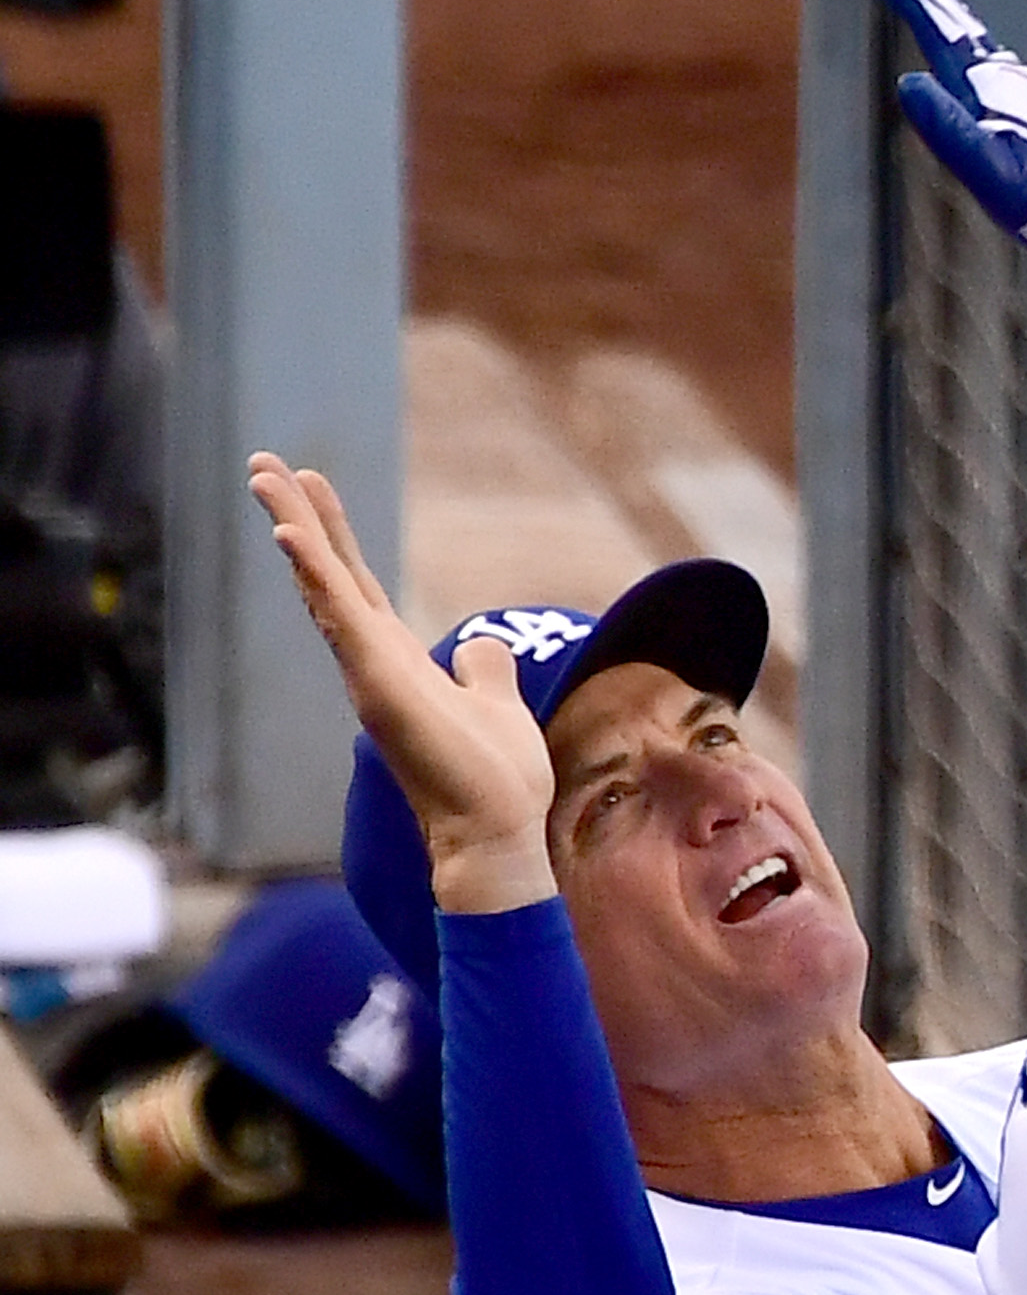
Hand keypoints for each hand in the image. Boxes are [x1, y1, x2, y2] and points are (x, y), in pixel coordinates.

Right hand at [250, 454, 557, 914]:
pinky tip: (292, 536)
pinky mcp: (378, 682)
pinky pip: (340, 617)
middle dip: (297, 517)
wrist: (495, 830)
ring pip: (322, 585)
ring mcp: (369, 670)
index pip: (356, 584)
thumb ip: (483, 669)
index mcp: (398, 659)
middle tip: (262, 464)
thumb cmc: (494, 779)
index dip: (332, 535)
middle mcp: (373, 660)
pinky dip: (316, 576)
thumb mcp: (496, 702)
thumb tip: (482, 644)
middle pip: (328, 573)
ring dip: (294, 529)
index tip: (309, 484)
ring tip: (263, 477)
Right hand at [849, 0, 1026, 306]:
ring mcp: (1015, 93)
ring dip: (929, 4)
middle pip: (947, 13)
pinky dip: (953, 44)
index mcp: (989, 84)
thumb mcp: (994, 177)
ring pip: (964, 35)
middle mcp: (1003, 76)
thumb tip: (907, 83)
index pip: (934, 17)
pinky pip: (976, 65)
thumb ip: (951, 131)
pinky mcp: (1025, 114)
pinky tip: (955, 61)